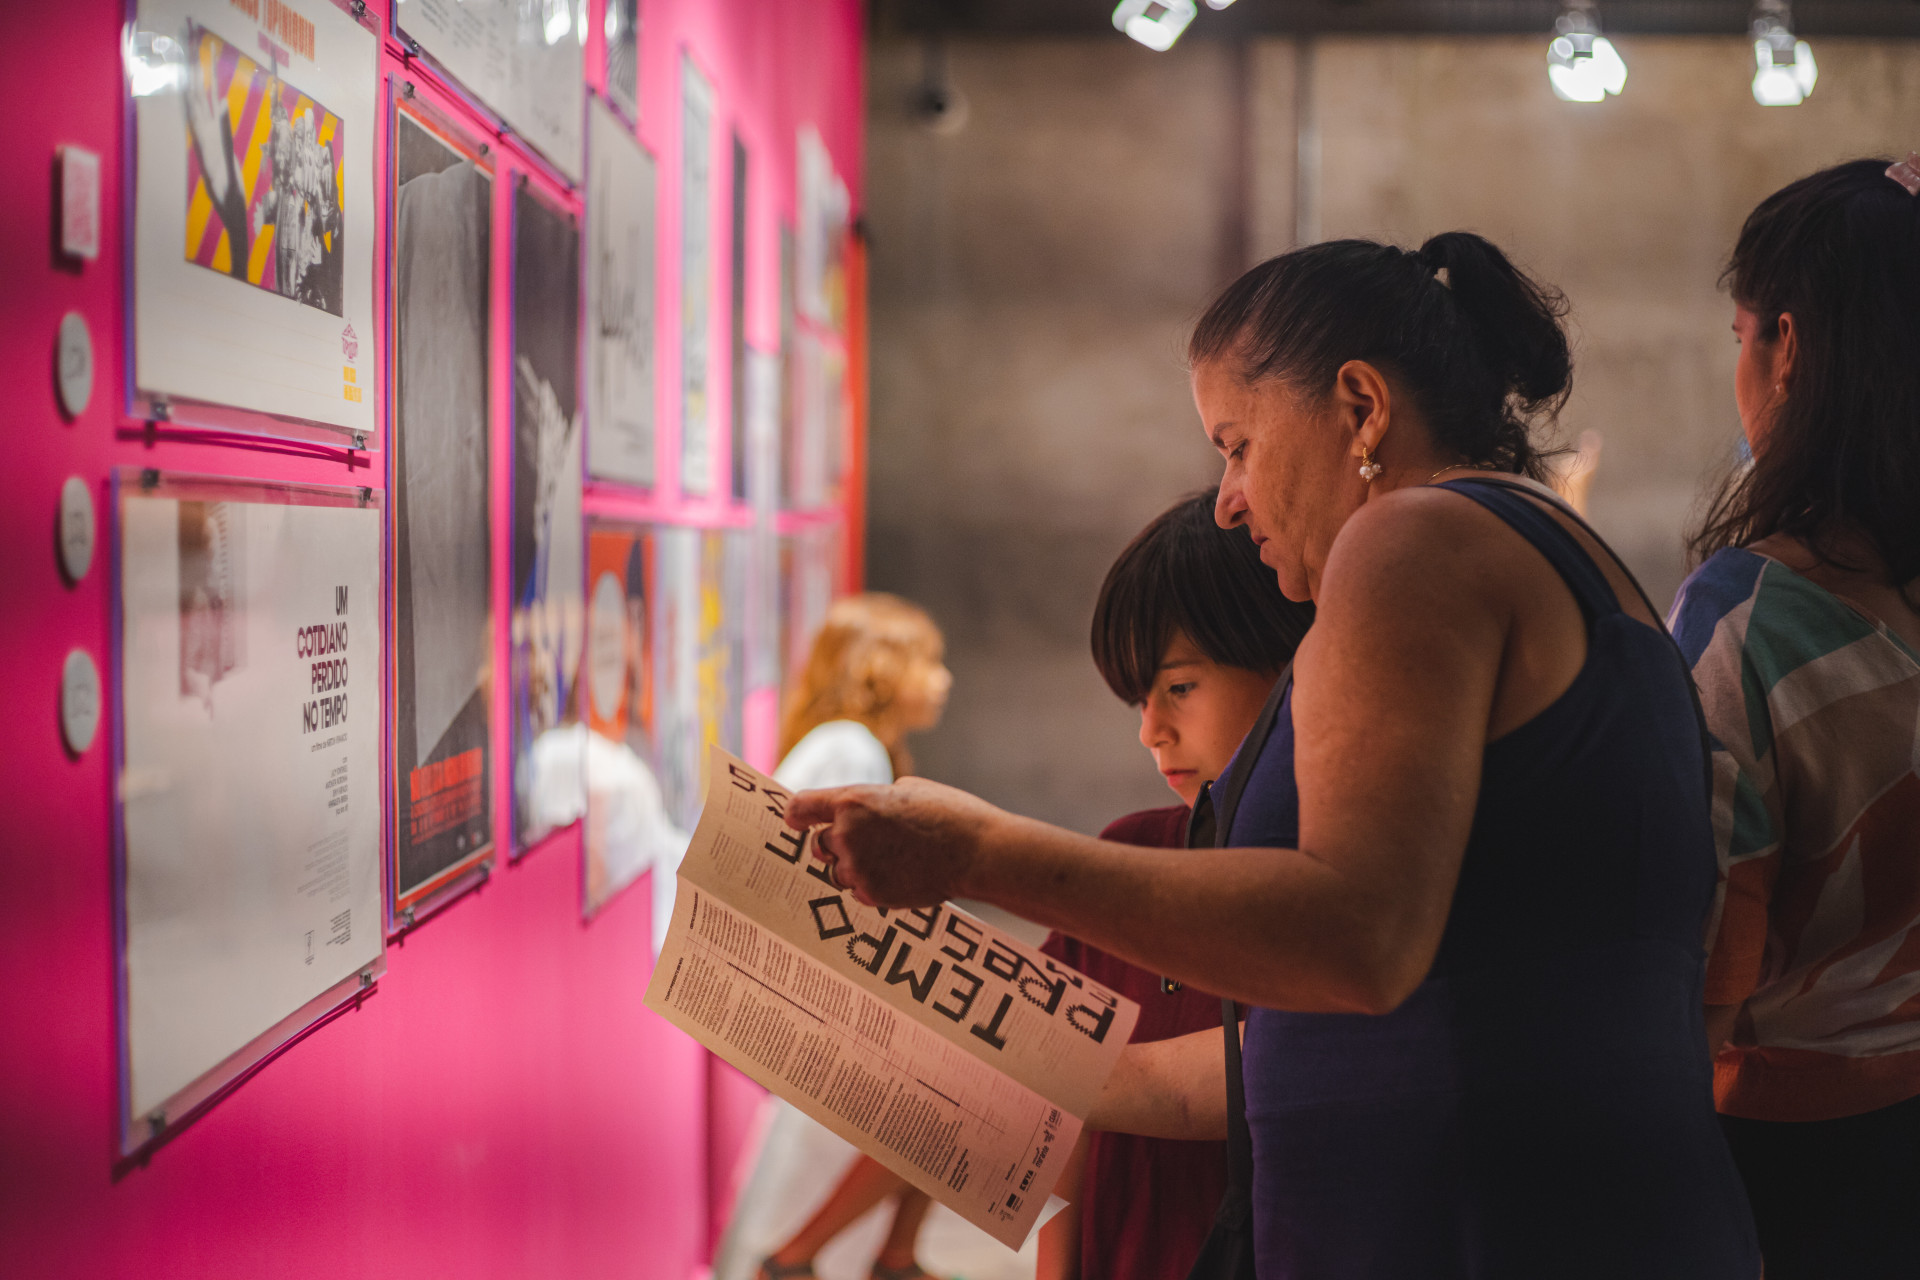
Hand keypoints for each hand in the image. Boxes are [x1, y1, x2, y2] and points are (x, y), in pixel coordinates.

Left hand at [785, 777, 1005, 907]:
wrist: (977, 851)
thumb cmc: (949, 813)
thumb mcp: (907, 789)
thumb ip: (874, 801)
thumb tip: (864, 811)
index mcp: (852, 801)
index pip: (801, 807)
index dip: (796, 814)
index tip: (796, 821)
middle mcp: (847, 835)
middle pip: (820, 845)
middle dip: (837, 845)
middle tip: (865, 843)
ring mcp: (858, 868)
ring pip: (839, 872)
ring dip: (856, 868)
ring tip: (893, 860)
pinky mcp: (872, 894)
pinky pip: (860, 891)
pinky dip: (874, 886)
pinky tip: (902, 875)